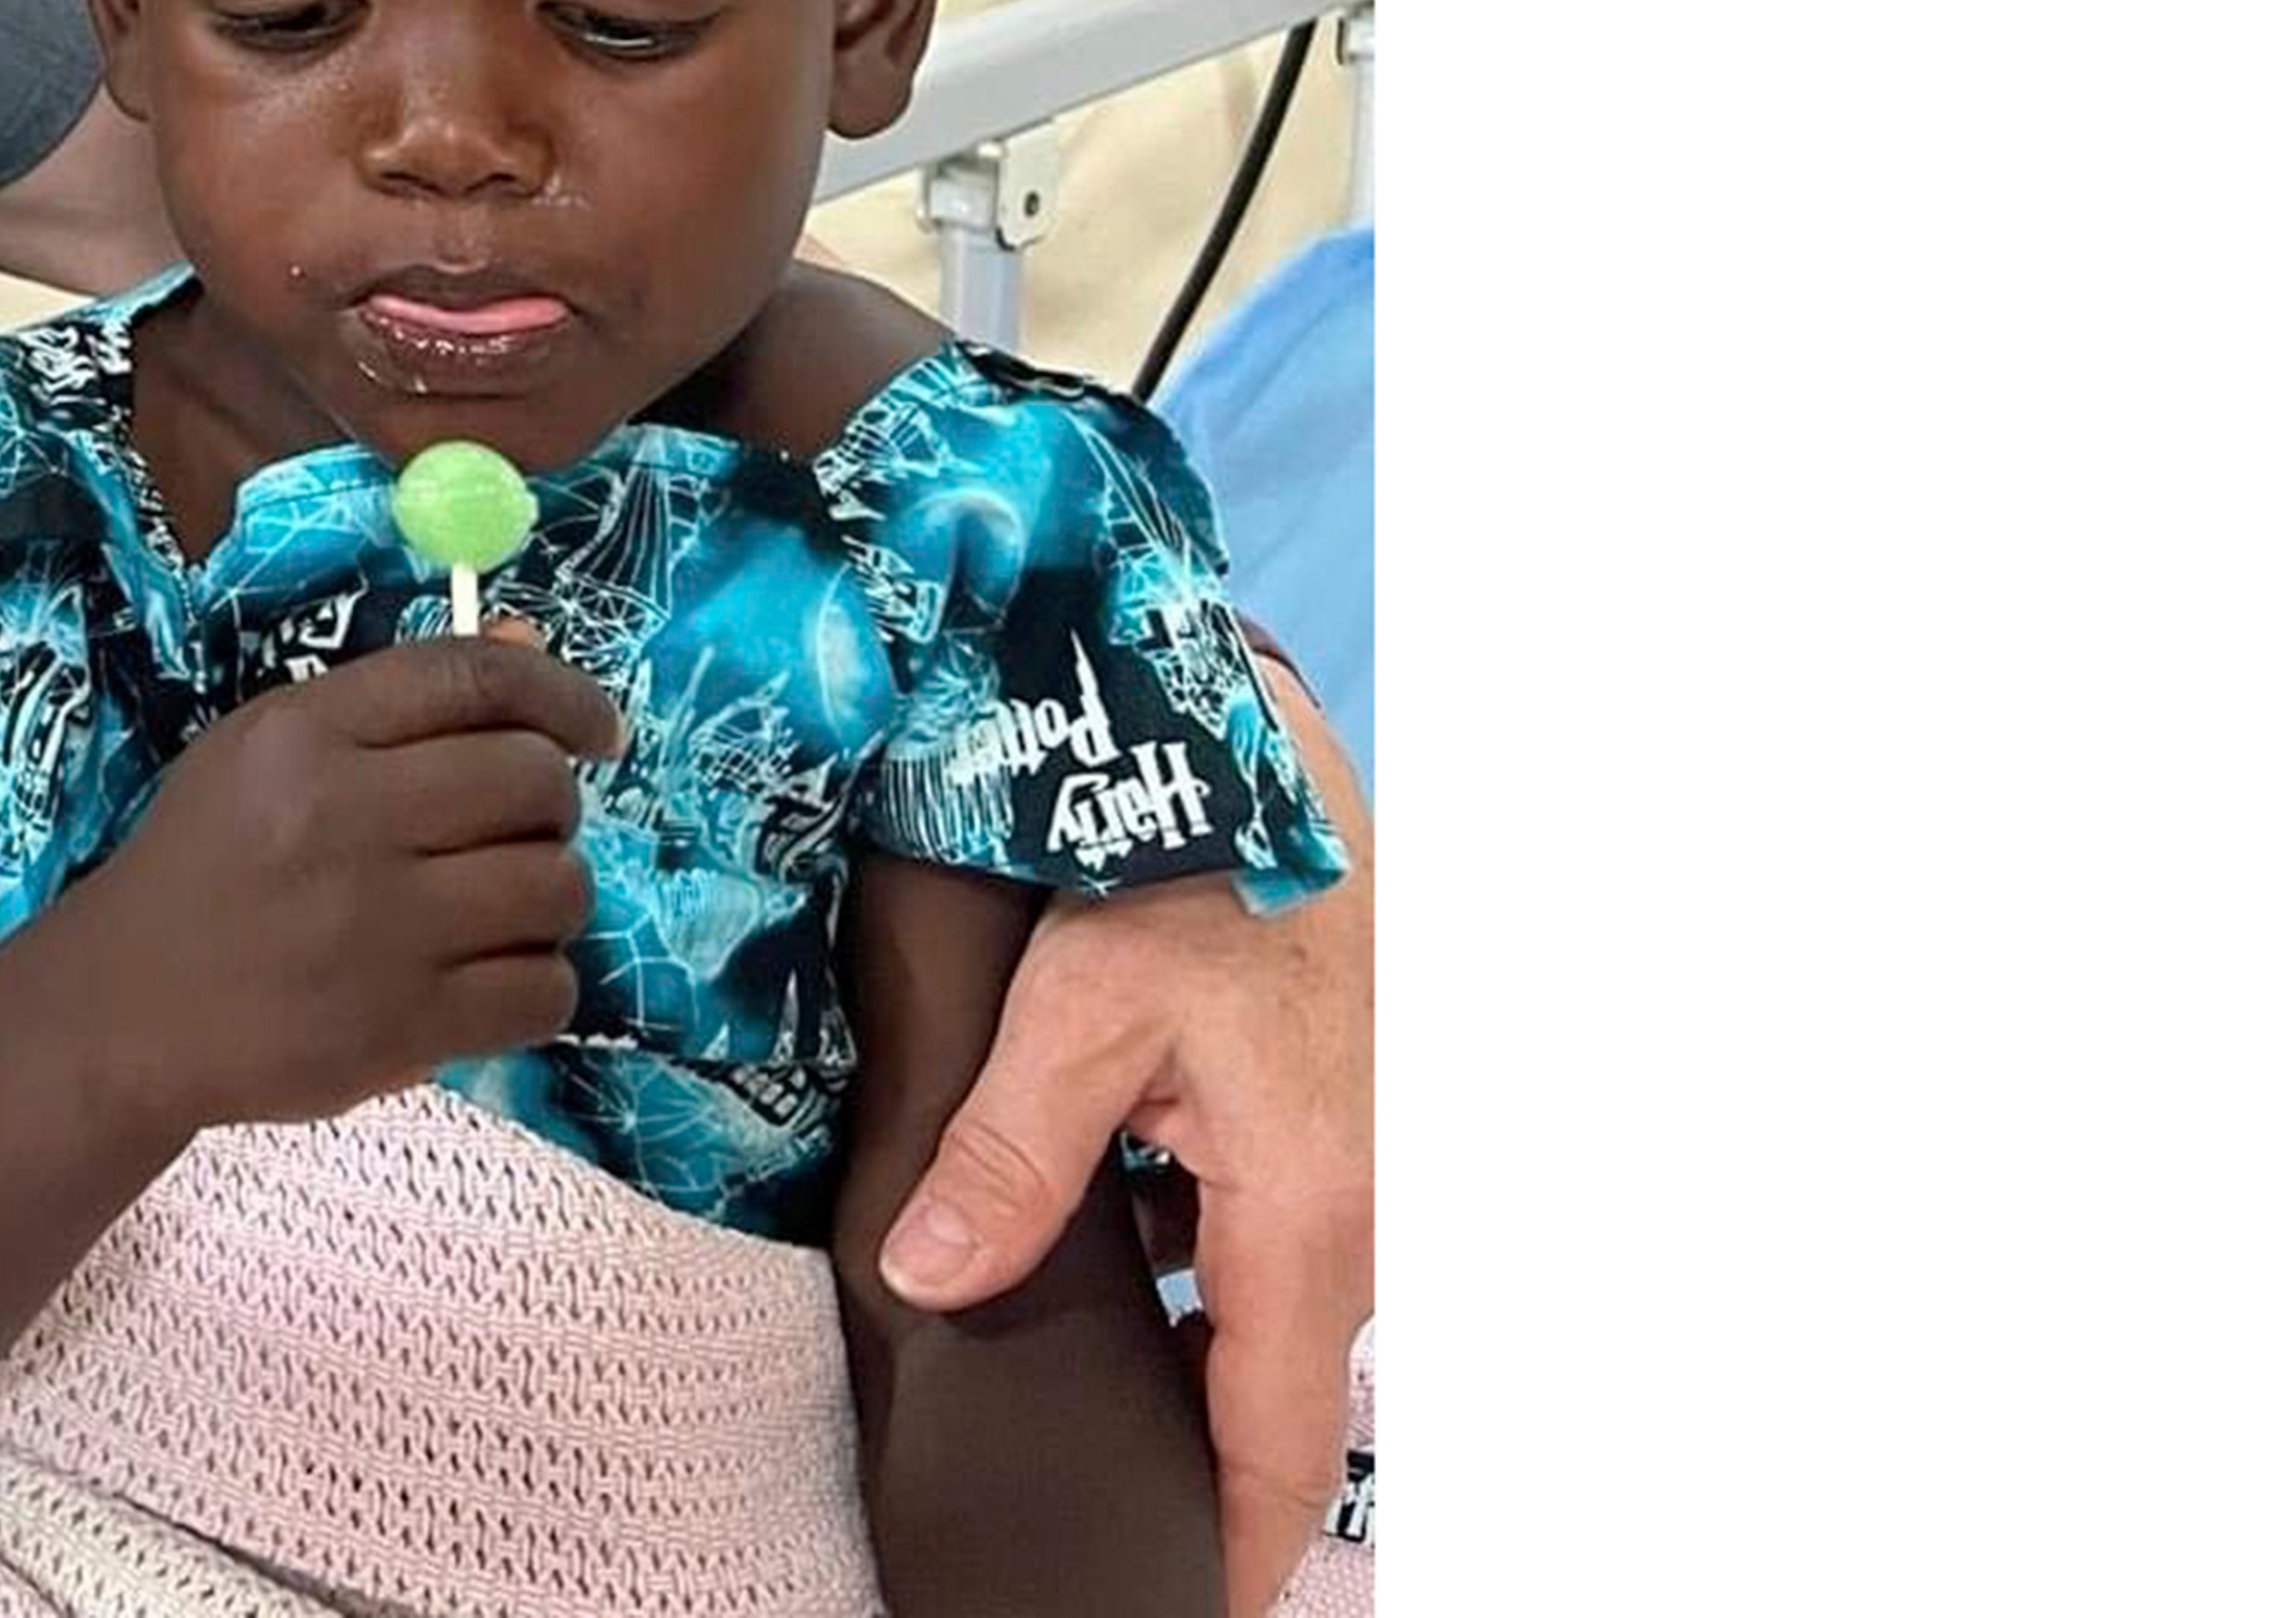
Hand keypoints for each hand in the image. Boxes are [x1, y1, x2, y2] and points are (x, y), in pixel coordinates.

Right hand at [72, 626, 621, 1139]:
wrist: (129, 1009)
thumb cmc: (205, 864)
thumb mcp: (268, 750)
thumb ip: (397, 702)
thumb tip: (530, 643)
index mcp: (303, 735)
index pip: (472, 678)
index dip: (561, 693)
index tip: (596, 730)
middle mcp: (345, 818)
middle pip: (534, 781)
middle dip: (552, 805)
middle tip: (519, 832)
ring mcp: (380, 929)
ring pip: (556, 887)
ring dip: (550, 896)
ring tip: (502, 909)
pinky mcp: (404, 1027)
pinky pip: (545, 991)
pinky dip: (539, 984)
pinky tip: (494, 978)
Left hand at [878, 659, 1371, 1617]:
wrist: (1265, 762)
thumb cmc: (1193, 872)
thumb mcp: (1081, 1011)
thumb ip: (1008, 1157)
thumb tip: (932, 1282)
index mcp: (1312, 1221)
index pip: (1280, 1443)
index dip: (1239, 1544)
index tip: (1191, 1603)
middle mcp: (1362, 1216)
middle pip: (1271, 1385)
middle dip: (1191, 1446)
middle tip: (1094, 1486)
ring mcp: (1360, 1171)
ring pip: (1263, 1305)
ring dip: (1185, 1336)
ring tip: (1079, 1365)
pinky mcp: (1336, 1124)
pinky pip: (1262, 1233)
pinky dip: (1195, 1253)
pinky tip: (1109, 1225)